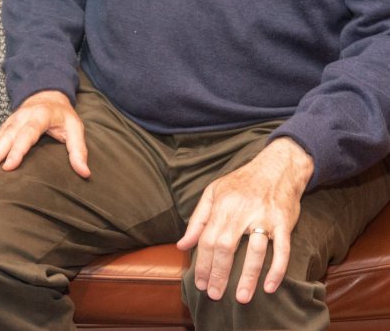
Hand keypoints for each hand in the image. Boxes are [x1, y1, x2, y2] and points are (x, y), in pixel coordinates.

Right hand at [0, 89, 89, 178]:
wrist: (46, 94)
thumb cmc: (62, 115)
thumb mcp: (75, 127)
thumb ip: (79, 149)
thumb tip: (85, 172)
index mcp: (39, 116)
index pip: (27, 134)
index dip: (17, 150)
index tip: (9, 167)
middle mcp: (21, 118)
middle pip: (6, 137)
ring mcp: (10, 123)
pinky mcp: (4, 128)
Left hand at [177, 137, 314, 303]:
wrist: (277, 168)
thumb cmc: (241, 183)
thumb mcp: (213, 193)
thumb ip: (197, 220)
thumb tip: (182, 245)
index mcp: (222, 204)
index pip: (207, 238)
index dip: (202, 262)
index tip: (199, 282)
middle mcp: (242, 211)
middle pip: (227, 246)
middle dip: (219, 273)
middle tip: (214, 295)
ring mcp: (264, 217)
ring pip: (255, 251)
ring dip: (248, 277)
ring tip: (241, 298)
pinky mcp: (284, 223)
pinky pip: (282, 250)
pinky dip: (277, 270)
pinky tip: (270, 287)